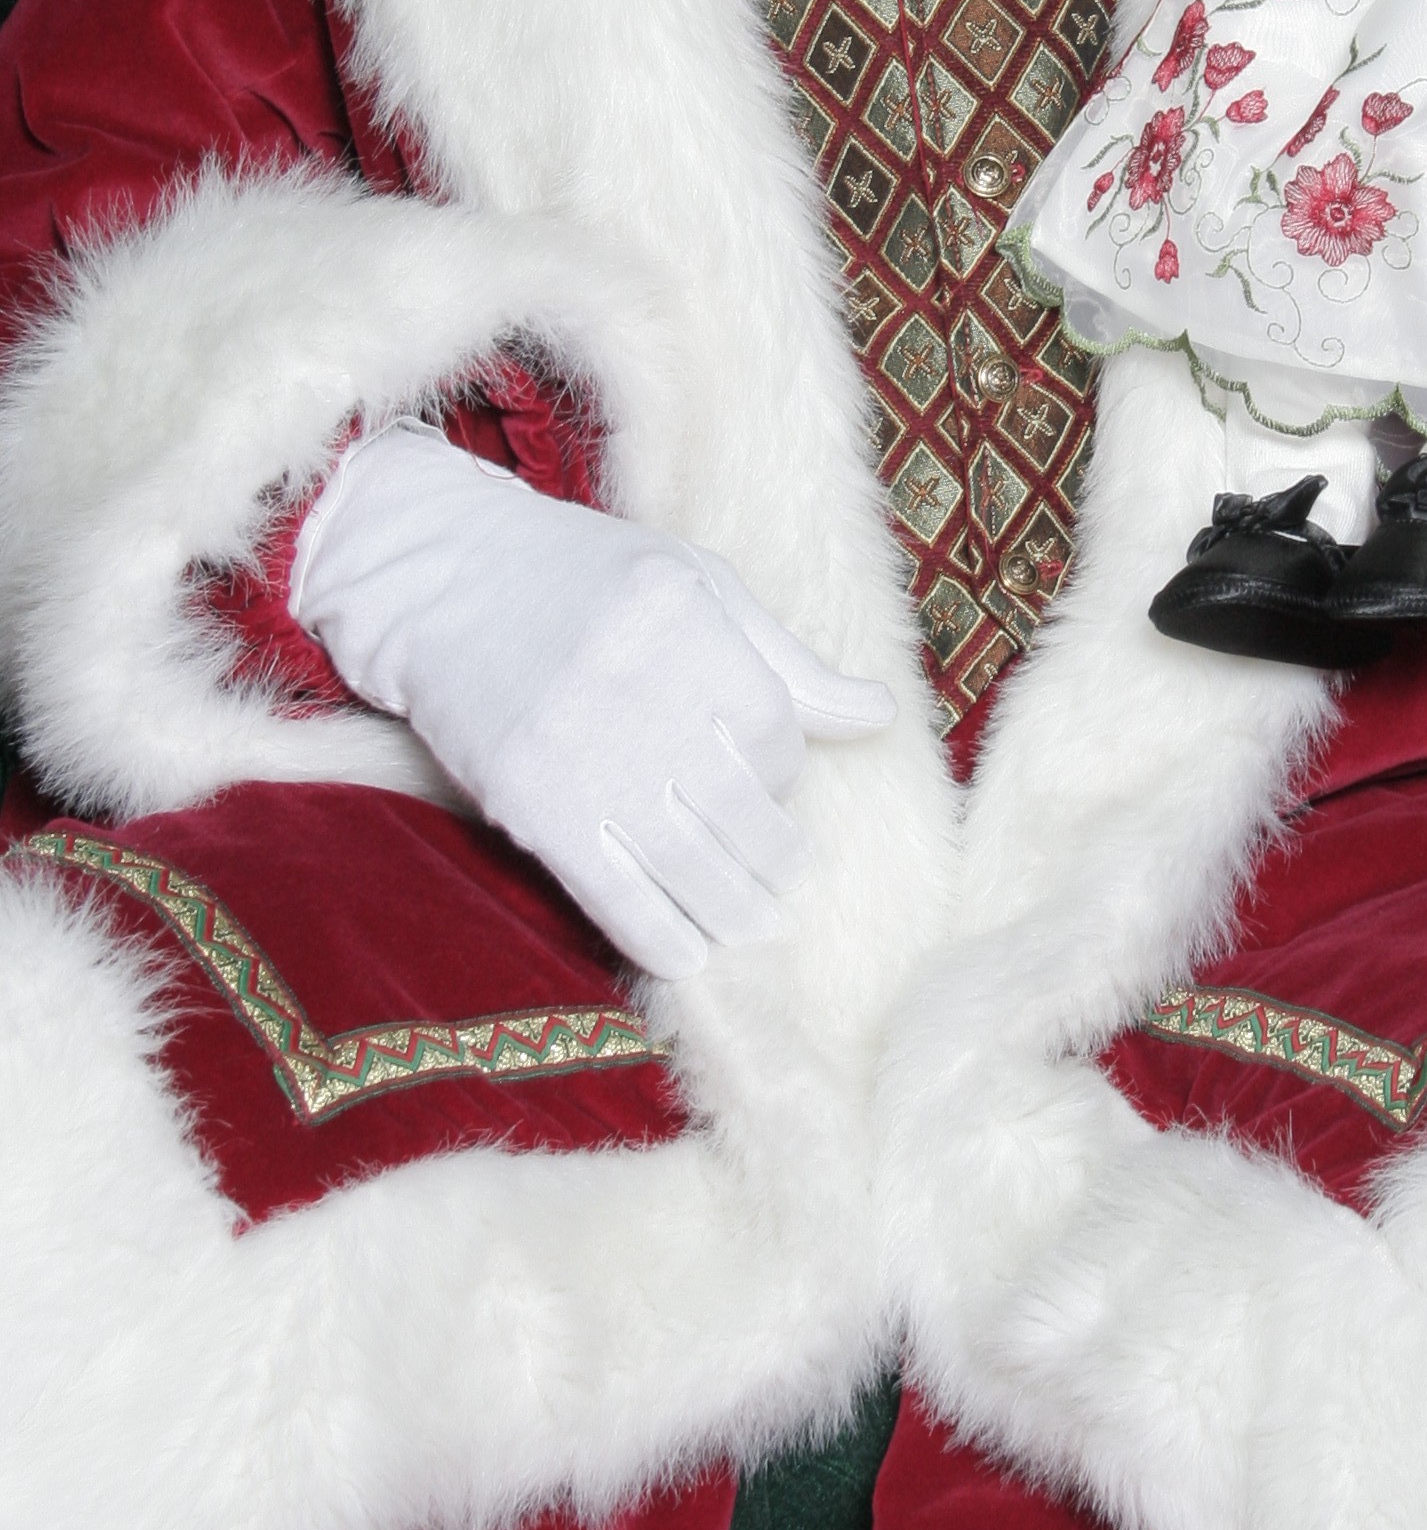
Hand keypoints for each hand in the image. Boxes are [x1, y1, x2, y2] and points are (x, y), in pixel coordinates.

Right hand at [290, 424, 893, 976]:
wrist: (443, 581)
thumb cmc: (587, 577)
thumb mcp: (696, 585)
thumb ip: (785, 659)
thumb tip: (880, 716)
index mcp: (686, 621)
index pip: (773, 733)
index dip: (783, 769)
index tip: (770, 780)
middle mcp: (637, 687)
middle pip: (740, 805)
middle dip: (772, 853)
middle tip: (783, 875)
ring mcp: (579, 751)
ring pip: (687, 860)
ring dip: (732, 905)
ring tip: (756, 920)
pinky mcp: (529, 801)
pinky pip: (611, 889)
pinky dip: (658, 932)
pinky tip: (690, 951)